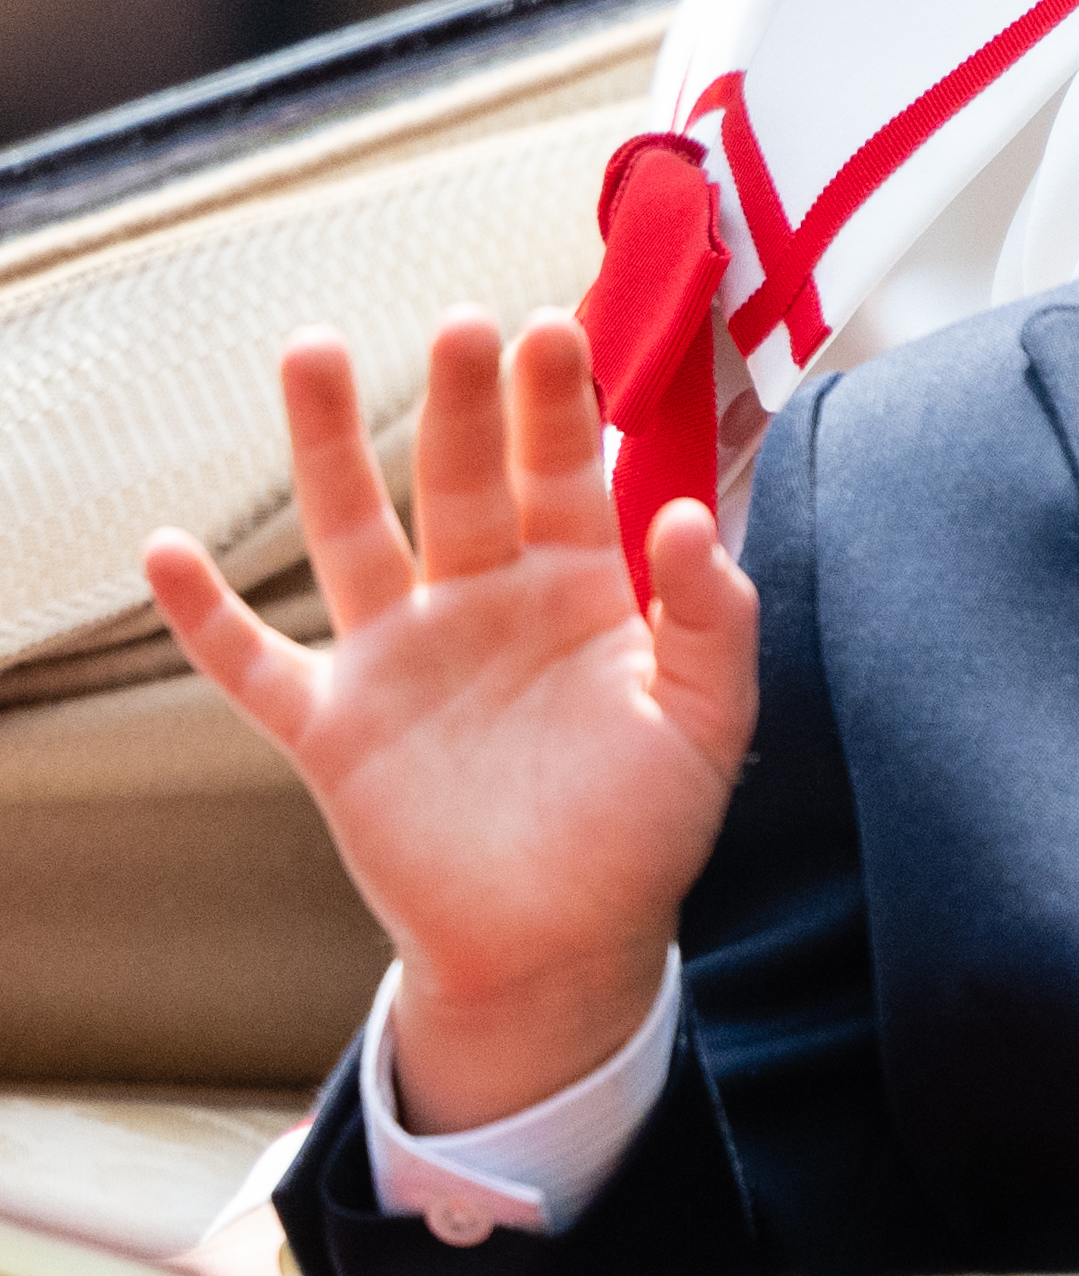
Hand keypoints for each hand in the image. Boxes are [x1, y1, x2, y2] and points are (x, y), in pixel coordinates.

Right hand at [146, 310, 757, 1131]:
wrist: (566, 950)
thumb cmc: (643, 828)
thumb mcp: (709, 721)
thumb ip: (714, 618)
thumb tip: (689, 512)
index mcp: (575, 586)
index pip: (565, 470)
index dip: (558, 403)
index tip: (552, 328)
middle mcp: (481, 600)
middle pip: (463, 477)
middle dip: (461, 401)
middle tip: (460, 324)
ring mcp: (402, 658)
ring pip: (353, 533)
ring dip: (326, 447)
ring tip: (309, 350)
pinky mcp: (337, 732)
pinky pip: (256, 668)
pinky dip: (208, 617)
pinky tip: (167, 553)